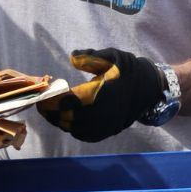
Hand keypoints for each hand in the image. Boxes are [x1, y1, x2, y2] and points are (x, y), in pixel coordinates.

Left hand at [37, 47, 163, 141]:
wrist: (149, 88)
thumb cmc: (127, 69)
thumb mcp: (112, 56)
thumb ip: (91, 57)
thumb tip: (72, 57)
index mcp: (102, 93)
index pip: (70, 101)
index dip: (53, 101)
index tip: (42, 96)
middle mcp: (103, 112)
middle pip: (69, 117)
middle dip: (52, 112)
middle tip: (41, 105)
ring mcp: (106, 124)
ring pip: (75, 128)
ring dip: (60, 121)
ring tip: (50, 112)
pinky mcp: (108, 131)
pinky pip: (85, 135)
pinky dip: (72, 129)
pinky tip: (66, 120)